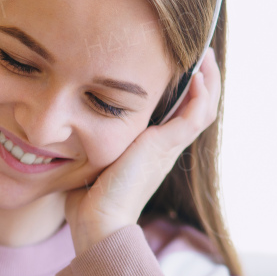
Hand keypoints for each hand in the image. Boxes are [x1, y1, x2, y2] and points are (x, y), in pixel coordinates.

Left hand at [64, 47, 220, 256]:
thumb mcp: (91, 161)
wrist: (98, 223)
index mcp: (152, 151)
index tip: (180, 65)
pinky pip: (195, 115)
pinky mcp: (165, 147)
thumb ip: (90, 144)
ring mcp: (168, 148)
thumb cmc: (88, 201)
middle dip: (203, 79)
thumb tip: (68, 133)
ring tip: (206, 55)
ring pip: (204, 109)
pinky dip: (200, 94)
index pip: (178, 115)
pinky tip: (197, 73)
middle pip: (199, 108)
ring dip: (208, 81)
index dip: (184, 91)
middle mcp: (165, 148)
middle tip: (202, 52)